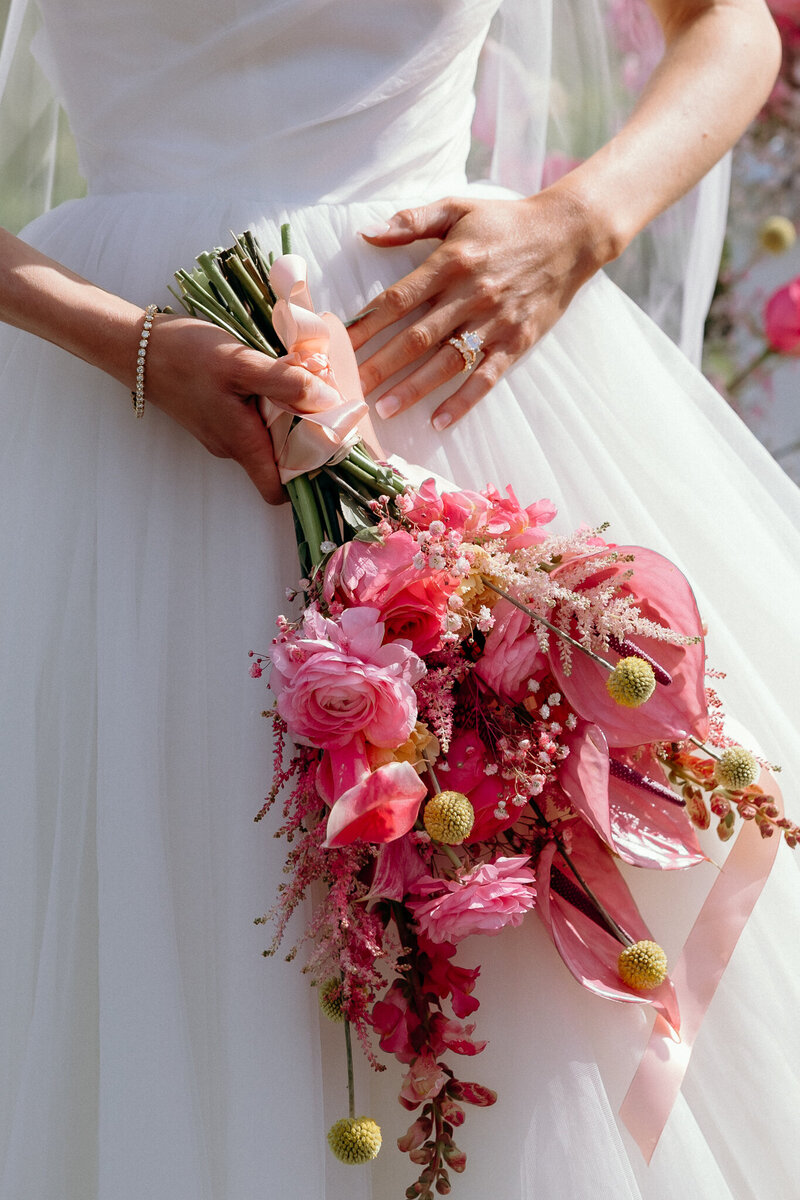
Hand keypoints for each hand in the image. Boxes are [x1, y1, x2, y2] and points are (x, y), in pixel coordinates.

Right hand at [143, 315, 336, 504]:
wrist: (136, 345)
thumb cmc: (185, 356)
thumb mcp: (240, 363)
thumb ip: (284, 383)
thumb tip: (325, 400)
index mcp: (242, 444)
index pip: (278, 491)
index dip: (308, 479)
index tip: (331, 451)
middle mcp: (232, 447)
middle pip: (279, 462)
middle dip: (305, 438)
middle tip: (327, 403)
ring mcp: (222, 433)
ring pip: (267, 438)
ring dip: (288, 418)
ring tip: (305, 384)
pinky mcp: (216, 415)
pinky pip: (252, 421)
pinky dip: (269, 406)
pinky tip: (275, 377)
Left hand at [349, 189, 606, 429]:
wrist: (570, 234)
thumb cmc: (506, 222)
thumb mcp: (457, 208)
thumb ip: (411, 221)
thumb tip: (366, 232)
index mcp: (450, 262)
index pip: (397, 299)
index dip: (365, 324)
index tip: (337, 344)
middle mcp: (470, 295)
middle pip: (416, 337)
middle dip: (379, 365)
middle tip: (349, 388)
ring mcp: (494, 322)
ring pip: (446, 362)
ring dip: (413, 388)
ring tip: (383, 410)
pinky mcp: (517, 341)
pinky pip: (486, 377)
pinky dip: (463, 400)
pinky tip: (438, 421)